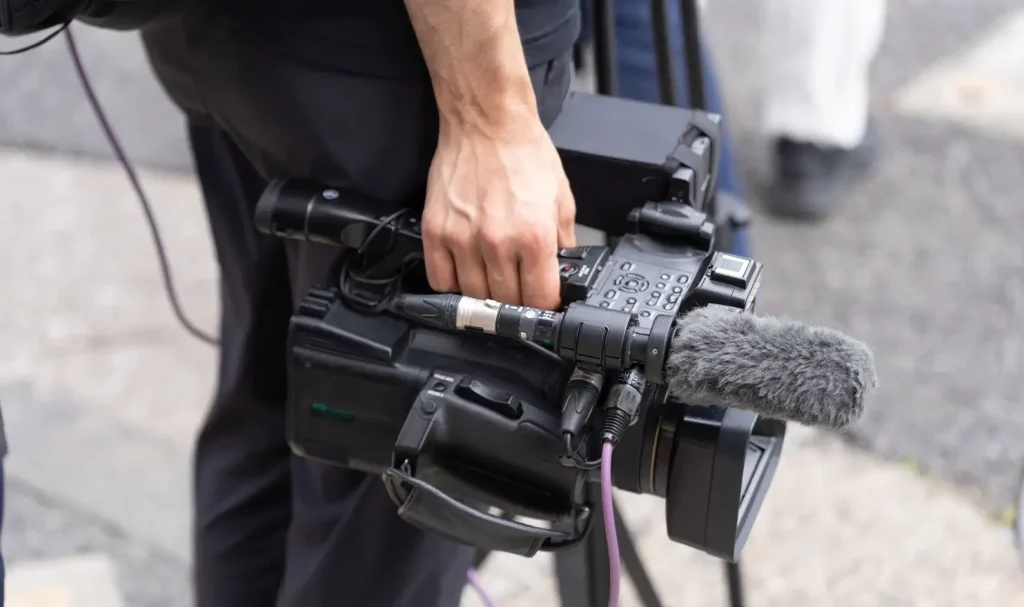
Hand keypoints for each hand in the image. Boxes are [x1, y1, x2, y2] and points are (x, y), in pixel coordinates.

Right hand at [421, 119, 575, 309]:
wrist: (486, 122)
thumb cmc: (523, 153)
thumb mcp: (561, 197)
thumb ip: (563, 240)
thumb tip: (562, 271)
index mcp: (534, 236)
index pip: (540, 299)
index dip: (544, 306)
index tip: (541, 302)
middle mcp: (498, 242)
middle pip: (506, 303)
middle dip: (516, 301)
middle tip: (517, 289)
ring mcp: (463, 239)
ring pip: (473, 296)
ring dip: (484, 295)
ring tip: (491, 280)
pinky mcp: (436, 232)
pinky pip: (440, 279)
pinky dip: (452, 284)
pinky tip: (464, 272)